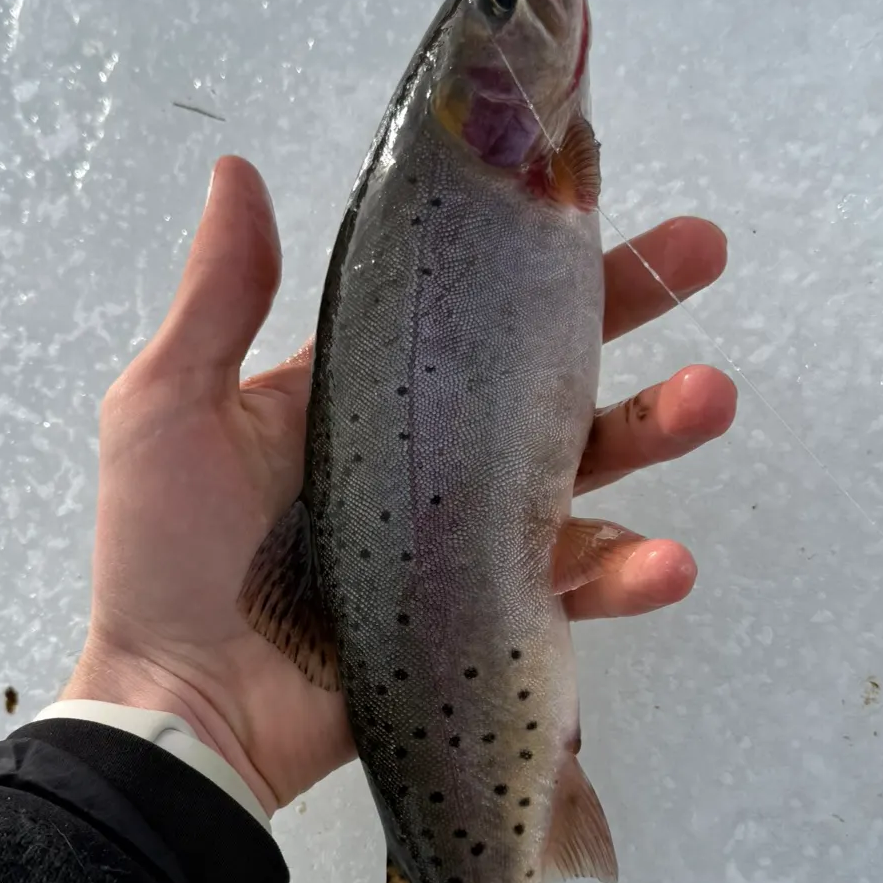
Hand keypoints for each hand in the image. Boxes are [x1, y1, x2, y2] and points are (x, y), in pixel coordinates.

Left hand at [63, 157, 736, 813]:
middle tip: (703, 249)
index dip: (527, 248)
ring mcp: (473, 530)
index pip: (466, 302)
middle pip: (551, 361)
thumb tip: (238, 170)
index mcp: (369, 389)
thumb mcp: (171, 407)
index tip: (585, 183)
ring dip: (658, 427)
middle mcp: (435, 446)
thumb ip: (219, 298)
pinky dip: (631, 575)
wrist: (184, 713)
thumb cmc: (172, 553)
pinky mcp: (496, 611)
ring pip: (589, 463)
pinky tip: (669, 563)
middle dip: (631, 301)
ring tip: (712, 398)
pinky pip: (579, 584)